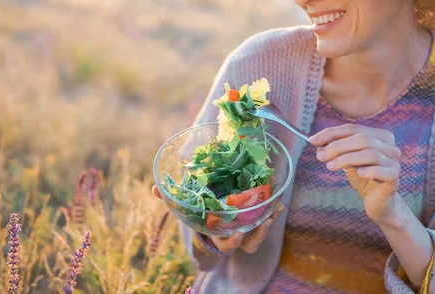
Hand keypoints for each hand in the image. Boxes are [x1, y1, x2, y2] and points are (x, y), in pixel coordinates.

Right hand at [151, 185, 284, 253]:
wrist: (212, 216)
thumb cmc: (199, 214)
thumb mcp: (186, 208)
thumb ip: (172, 200)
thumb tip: (154, 188)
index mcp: (218, 235)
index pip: (227, 245)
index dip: (233, 241)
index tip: (238, 233)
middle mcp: (235, 235)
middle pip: (249, 244)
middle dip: (258, 235)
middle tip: (264, 221)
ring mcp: (247, 229)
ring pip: (261, 233)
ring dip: (268, 223)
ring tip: (274, 209)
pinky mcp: (256, 219)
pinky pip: (267, 219)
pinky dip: (274, 211)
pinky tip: (280, 200)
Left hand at [309, 124, 402, 226]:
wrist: (378, 202)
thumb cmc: (362, 177)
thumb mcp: (347, 160)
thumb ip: (336, 150)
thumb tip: (317, 143)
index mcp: (380, 136)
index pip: (353, 129)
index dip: (332, 133)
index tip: (313, 140)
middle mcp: (391, 146)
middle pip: (362, 139)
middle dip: (337, 146)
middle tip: (321, 157)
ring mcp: (395, 162)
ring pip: (371, 153)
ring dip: (346, 158)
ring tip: (331, 166)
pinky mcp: (394, 179)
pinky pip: (383, 171)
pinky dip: (368, 170)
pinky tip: (358, 173)